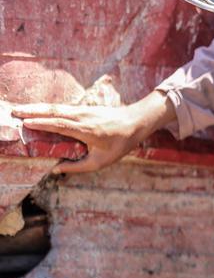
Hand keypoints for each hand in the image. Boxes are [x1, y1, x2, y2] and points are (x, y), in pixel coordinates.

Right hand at [12, 91, 175, 173]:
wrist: (136, 122)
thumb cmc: (120, 144)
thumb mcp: (101, 161)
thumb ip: (78, 166)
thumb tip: (56, 170)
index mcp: (87, 130)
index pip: (60, 125)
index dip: (42, 123)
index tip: (26, 123)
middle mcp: (83, 117)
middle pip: (54, 112)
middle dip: (33, 111)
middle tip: (14, 112)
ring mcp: (83, 111)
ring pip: (57, 108)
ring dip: (37, 107)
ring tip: (20, 109)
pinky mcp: (84, 109)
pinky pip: (62, 108)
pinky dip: (47, 108)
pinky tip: (37, 110)